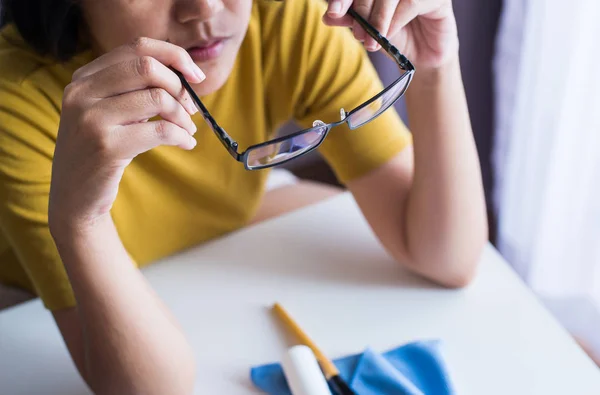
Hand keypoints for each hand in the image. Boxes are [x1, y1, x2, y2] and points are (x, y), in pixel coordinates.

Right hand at [49, 38, 204, 233]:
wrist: (74, 197)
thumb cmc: (102, 150)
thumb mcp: (109, 112)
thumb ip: (134, 90)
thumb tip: (185, 76)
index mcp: (84, 78)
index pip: (136, 47)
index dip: (174, 56)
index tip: (195, 76)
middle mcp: (82, 93)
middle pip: (147, 67)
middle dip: (179, 86)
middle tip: (191, 108)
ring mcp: (91, 119)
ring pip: (157, 98)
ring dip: (183, 116)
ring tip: (188, 130)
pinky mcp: (106, 147)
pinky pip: (161, 130)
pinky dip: (182, 136)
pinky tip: (186, 143)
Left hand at [323, 0, 458, 69]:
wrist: (422, 56)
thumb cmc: (396, 36)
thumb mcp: (369, 29)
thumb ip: (351, 20)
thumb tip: (328, 16)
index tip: (333, 13)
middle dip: (361, 10)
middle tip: (356, 34)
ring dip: (378, 19)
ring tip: (370, 41)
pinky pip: (411, 3)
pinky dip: (395, 21)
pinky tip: (388, 36)